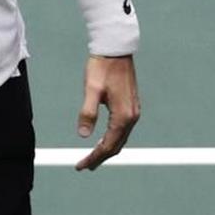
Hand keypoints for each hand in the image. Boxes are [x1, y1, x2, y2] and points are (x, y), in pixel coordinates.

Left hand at [75, 54, 140, 169]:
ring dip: (107, 148)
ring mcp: (133, 111)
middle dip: (100, 157)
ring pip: (120, 138)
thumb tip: (83, 135)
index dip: (94, 157)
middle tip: (85, 165)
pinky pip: (122, 129)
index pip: (108, 145)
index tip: (81, 165)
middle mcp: (132, 116)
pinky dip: (113, 138)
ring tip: (92, 156)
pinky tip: (104, 138)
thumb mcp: (91, 89)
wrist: (115, 50)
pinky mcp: (131, 105)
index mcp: (123, 115)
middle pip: (116, 145)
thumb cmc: (102, 67)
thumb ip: (88, 112)